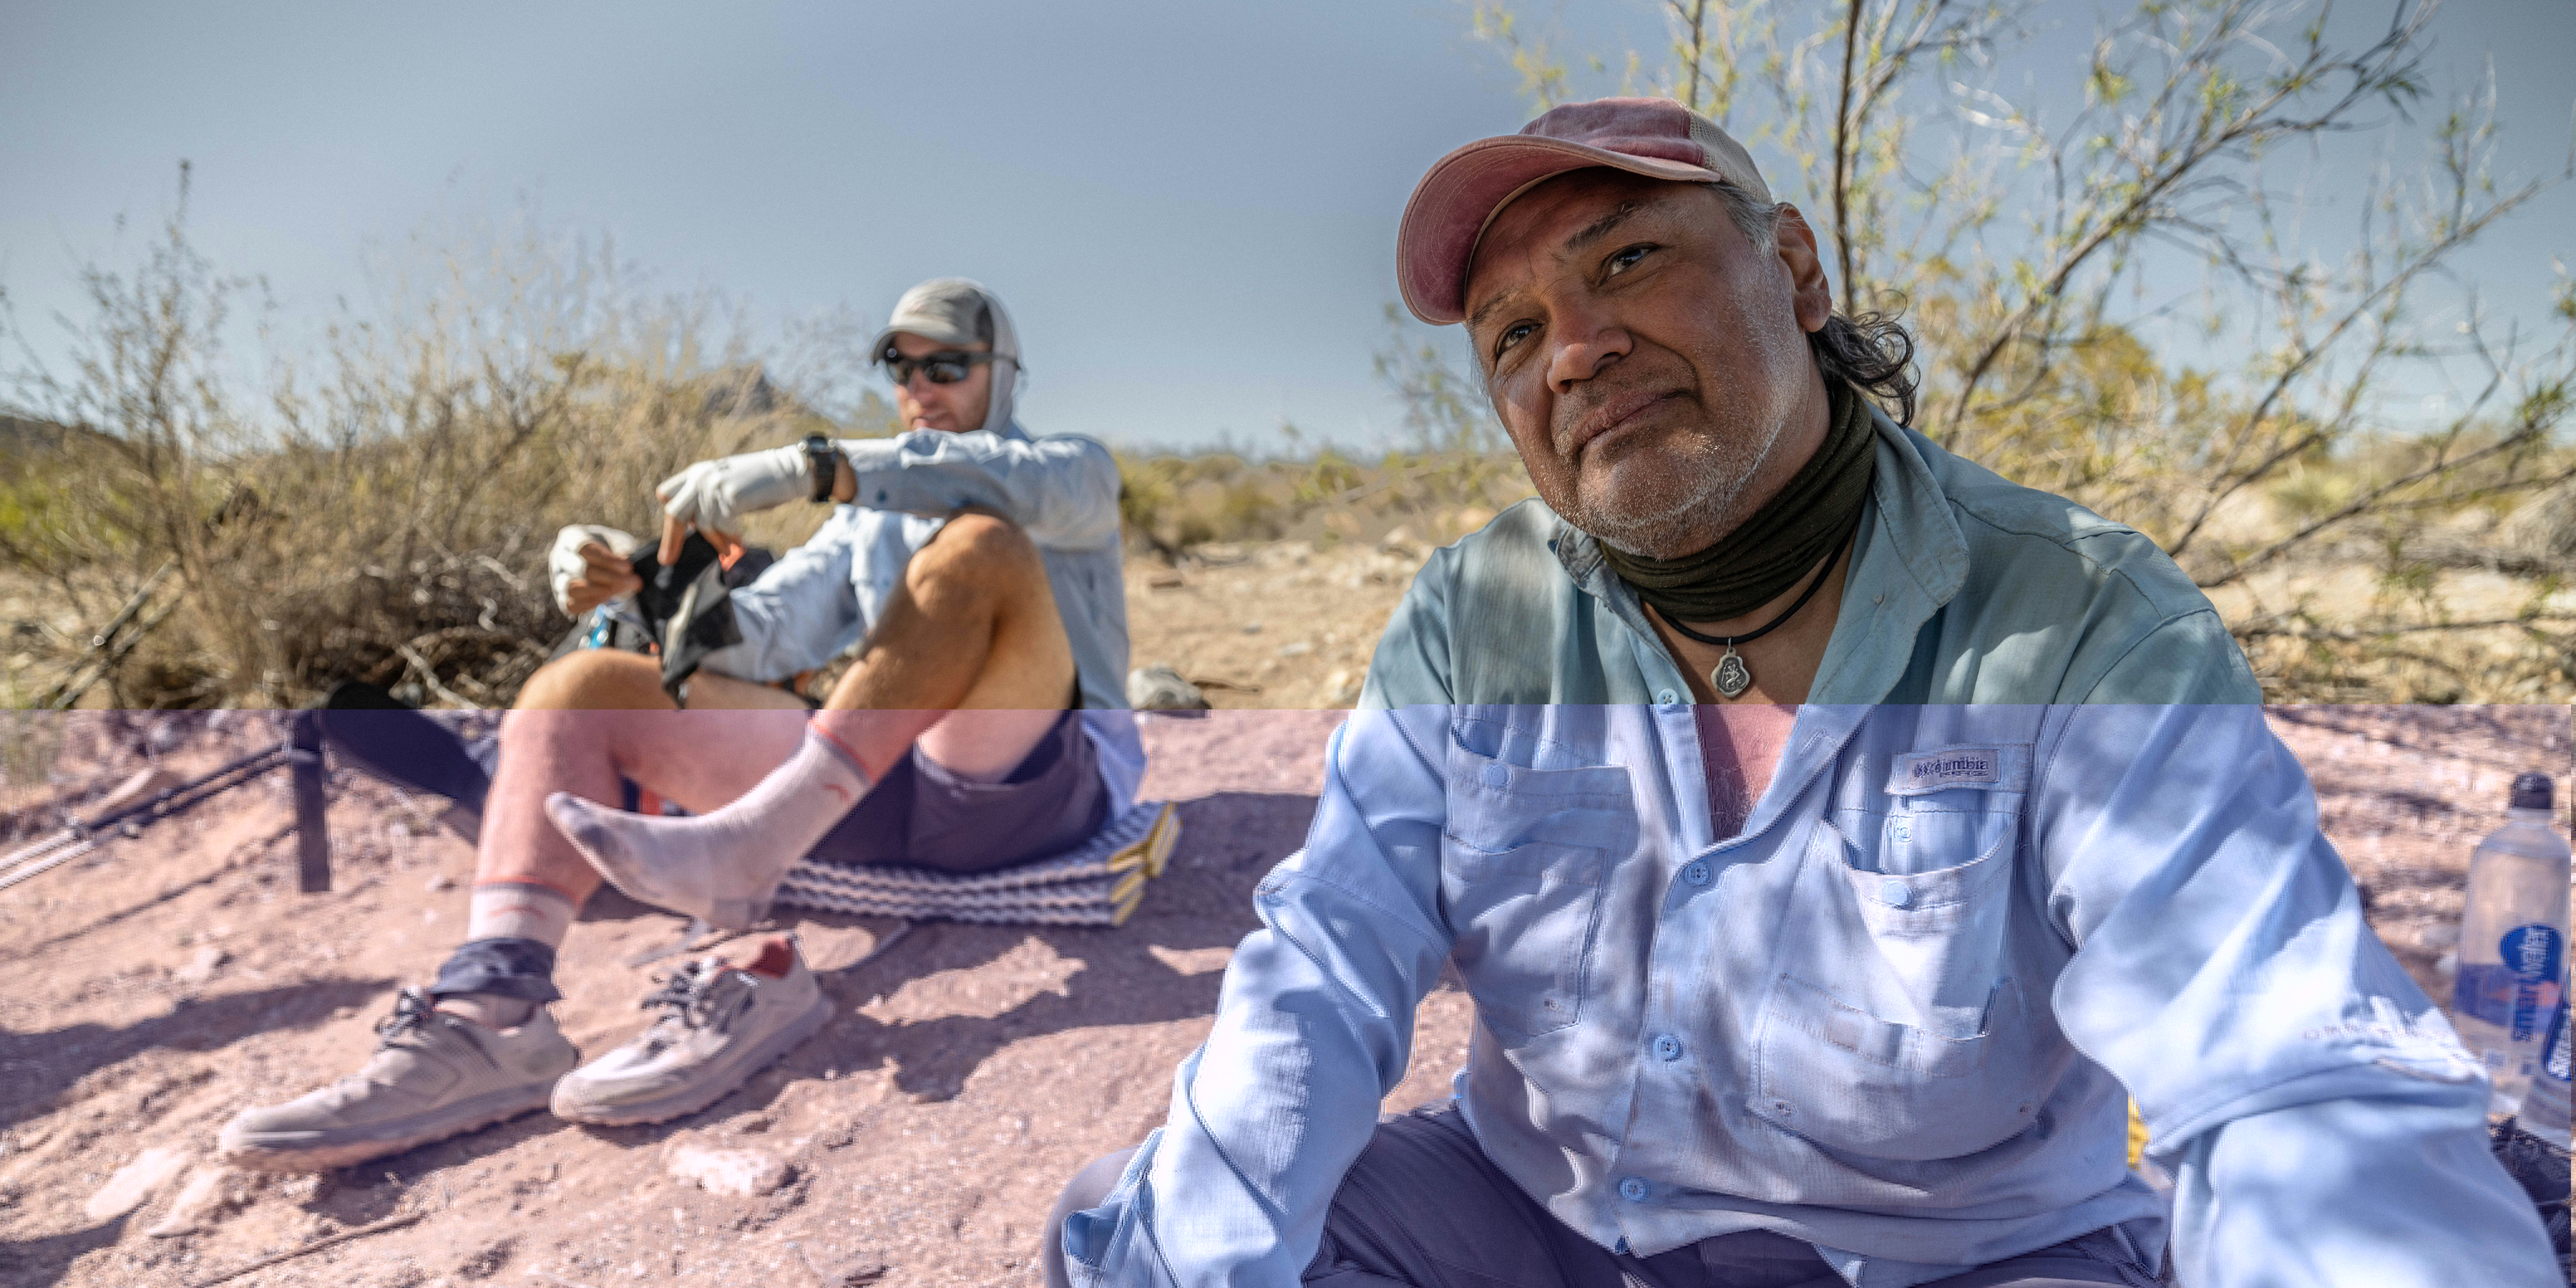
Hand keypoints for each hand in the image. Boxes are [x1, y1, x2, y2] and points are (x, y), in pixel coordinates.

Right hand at [548, 524, 642, 615]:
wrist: (600, 560)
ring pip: (572, 588)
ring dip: (598, 592)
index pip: (586, 548)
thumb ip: (623, 550)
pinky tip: (607, 599)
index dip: (607, 560)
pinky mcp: (561, 596)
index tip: (629, 567)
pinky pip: (571, 605)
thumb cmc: (609, 546)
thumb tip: (627, 561)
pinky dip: (589, 604)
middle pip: (581, 569)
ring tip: (619, 591)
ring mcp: (558, 578)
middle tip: (634, 582)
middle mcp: (561, 557)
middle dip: (611, 578)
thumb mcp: (618, 541)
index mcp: (572, 537)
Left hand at [654, 445, 811, 564]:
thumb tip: (693, 526)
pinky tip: (739, 544)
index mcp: (697, 473)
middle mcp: (701, 477)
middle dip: (671, 539)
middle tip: (668, 560)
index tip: (676, 532)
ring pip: (700, 524)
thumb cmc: (759, 483)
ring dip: (714, 541)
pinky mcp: (732, 496)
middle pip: (673, 512)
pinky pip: (721, 526)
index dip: (670, 513)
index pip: (666, 493)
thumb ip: (706, 498)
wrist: (787, 470)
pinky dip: (728, 539)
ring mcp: (716, 485)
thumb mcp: (725, 483)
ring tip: (726, 550)